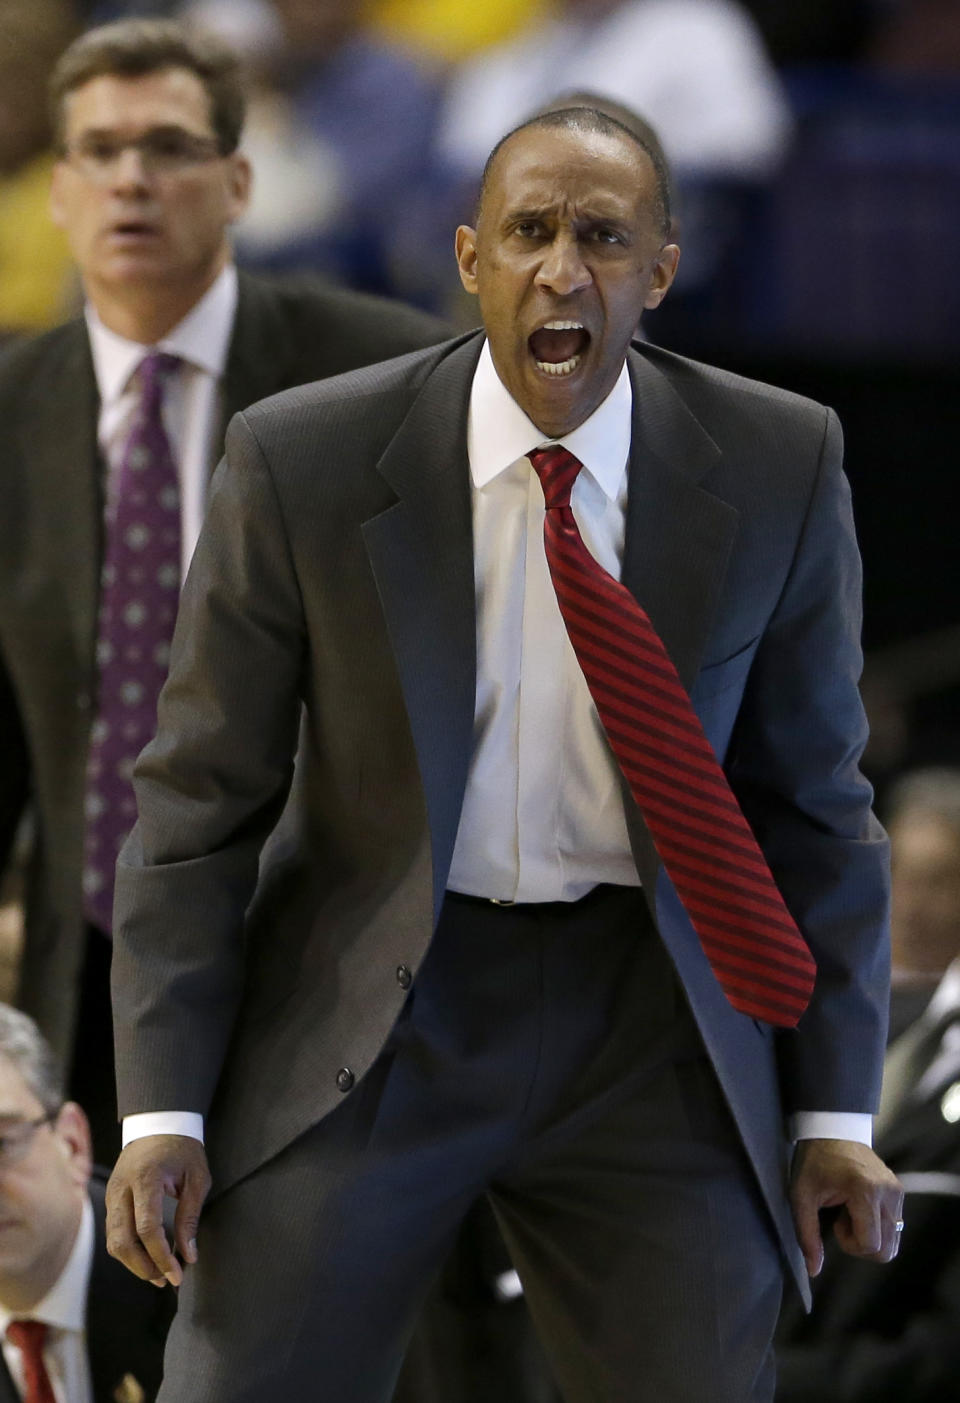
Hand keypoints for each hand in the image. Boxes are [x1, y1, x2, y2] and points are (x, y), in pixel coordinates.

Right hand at [106, 1135, 210, 1286]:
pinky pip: (114, 1233)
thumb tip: (189, 1255)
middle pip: (122, 1241)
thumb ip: (190, 1217)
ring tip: (158, 1274)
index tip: (177, 1274)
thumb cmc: (182, 1149)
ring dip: (134, 1263)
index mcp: (145, 1179)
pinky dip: (129, 1251)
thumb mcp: (197, 1178)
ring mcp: (111, 1194)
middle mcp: (121, 1189)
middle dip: (144, 1267)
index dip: (161, 1256)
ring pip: (114, 1241)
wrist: (159, 1123)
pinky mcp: (110, 1200)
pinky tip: (147, 1258)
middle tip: (166, 1281)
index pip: (147, 1228)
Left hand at [790, 1137, 903, 1276]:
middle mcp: (888, 1192)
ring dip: (869, 1236)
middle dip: (861, 1245)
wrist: (831, 1130)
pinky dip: (876, 1225)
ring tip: (850, 1212)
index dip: (850, 1244)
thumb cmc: (813, 1161)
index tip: (835, 1224)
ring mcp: (897, 1191)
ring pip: (893, 1240)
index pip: (871, 1245)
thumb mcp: (801, 1196)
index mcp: (865, 1191)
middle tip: (842, 1221)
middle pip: (887, 1249)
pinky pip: (894, 1225)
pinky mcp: (899, 1190)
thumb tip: (813, 1271)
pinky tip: (858, 1206)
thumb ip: (807, 1235)